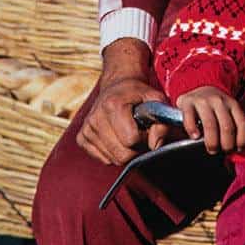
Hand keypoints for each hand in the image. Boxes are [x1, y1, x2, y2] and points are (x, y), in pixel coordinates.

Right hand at [76, 38, 169, 164]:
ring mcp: (86, 128)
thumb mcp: (156, 99)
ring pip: (112, 159)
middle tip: (138, 133)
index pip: (131, 140)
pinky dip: (113, 152)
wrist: (117, 85)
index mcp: (112, 105)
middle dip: (135, 149)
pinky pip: (103, 159)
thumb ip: (162, 123)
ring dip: (124, 151)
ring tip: (127, 133)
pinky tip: (116, 137)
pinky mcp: (82, 138)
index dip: (143, 138)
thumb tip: (156, 145)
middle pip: (121, 155)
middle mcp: (95, 117)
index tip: (144, 127)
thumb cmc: (137, 93)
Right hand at [176, 86, 244, 154]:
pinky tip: (195, 136)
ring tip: (211, 149)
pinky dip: (193, 131)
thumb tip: (239, 147)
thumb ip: (234, 127)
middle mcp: (219, 101)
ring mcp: (203, 100)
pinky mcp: (187, 102)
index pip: (242, 124)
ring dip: (212, 142)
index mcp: (233, 104)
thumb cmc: (215, 109)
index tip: (238, 149)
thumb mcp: (227, 113)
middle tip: (222, 151)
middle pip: (227, 127)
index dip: (242, 141)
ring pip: (210, 125)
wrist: (197, 91)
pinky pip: (190, 120)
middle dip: (226, 145)